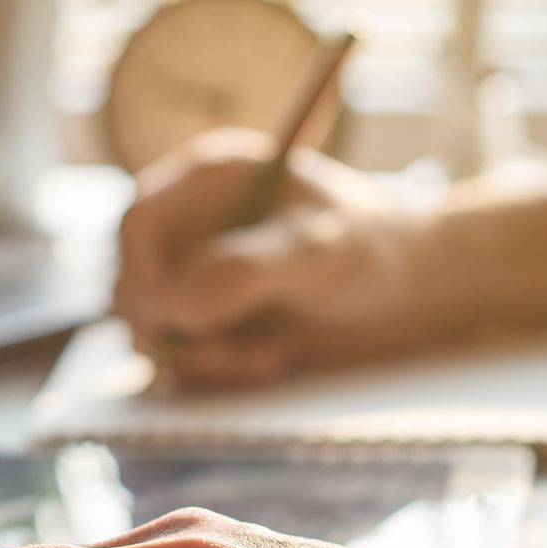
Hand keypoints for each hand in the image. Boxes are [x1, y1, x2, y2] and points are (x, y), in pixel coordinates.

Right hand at [113, 129, 546, 384]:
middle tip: (222, 354)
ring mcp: (196, 271)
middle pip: (133, 279)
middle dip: (169, 327)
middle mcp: (192, 222)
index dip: (140, 273)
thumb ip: (249, 268)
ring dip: (192, 355)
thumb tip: (180, 304)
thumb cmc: (375, 248)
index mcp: (209, 179)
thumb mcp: (320, 250)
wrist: (414, 289)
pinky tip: (262, 361)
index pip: (137, 222)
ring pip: (152, 324)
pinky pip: (179, 351)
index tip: (170, 318)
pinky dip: (210, 368)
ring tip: (254, 360)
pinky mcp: (209, 315)